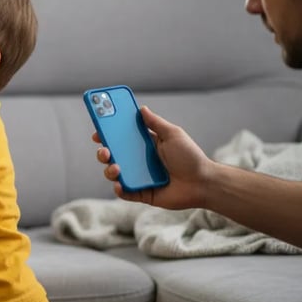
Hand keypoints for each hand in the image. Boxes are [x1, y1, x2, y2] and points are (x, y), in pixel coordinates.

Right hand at [93, 106, 213, 209]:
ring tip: (116, 167)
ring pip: (115, 173)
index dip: (108, 133)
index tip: (98, 129)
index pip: (122, 137)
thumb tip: (141, 108)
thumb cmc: (191, 157)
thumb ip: (156, 123)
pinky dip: (119, 188)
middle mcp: (139, 160)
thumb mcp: (173, 134)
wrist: (203, 183)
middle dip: (103, 152)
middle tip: (104, 149)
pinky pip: (124, 192)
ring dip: (109, 170)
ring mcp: (139, 177)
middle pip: (113, 155)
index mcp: (145, 144)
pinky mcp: (141, 193)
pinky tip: (120, 184)